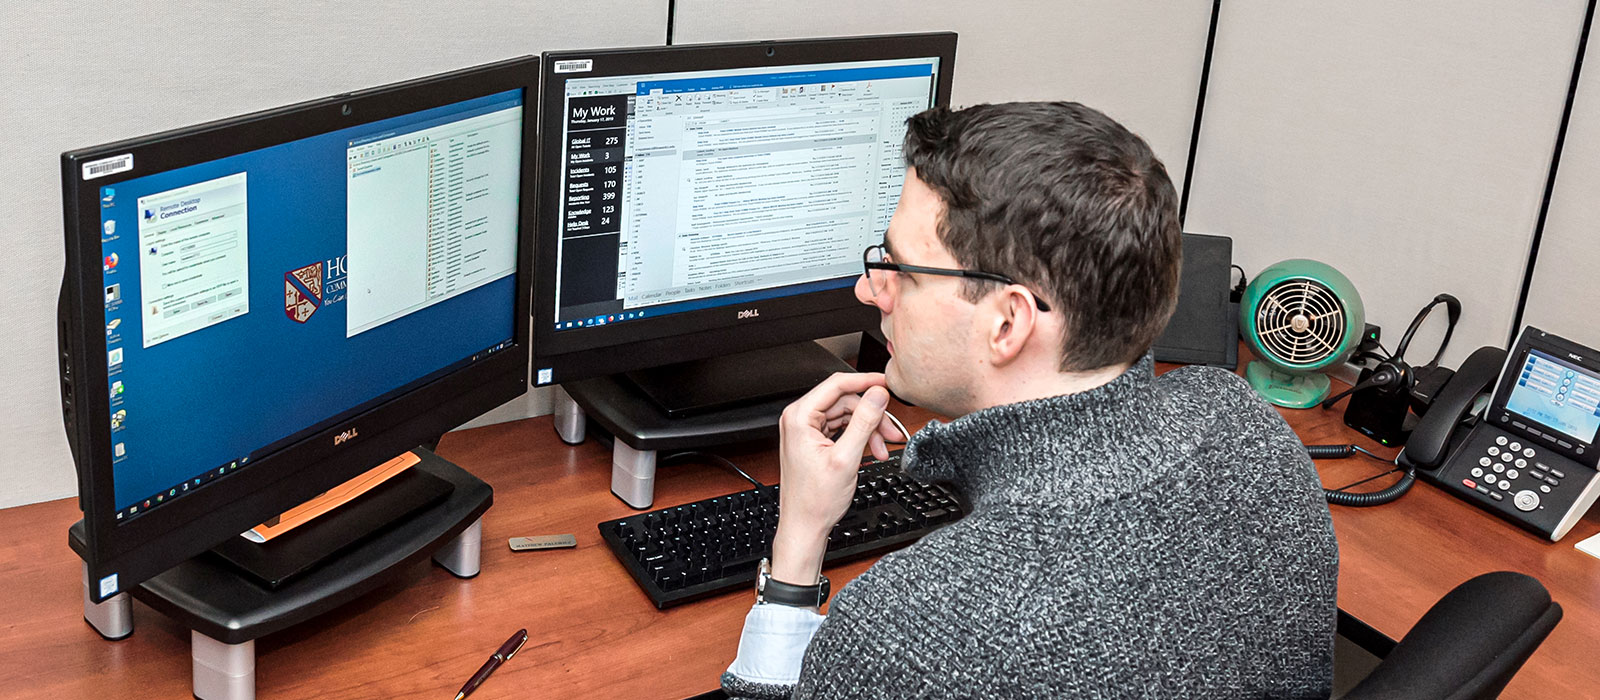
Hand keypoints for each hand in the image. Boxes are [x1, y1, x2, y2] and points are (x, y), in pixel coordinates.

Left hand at [770, 372, 903, 585]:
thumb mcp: (846, 458)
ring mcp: (806, 431)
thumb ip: (864, 422)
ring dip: (868, 430)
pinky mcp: (814, 441)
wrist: (804, 527)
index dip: (865, 381)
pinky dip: (859, 438)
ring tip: (883, 449)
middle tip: (892, 433)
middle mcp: (800, 420)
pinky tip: (872, 451)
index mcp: (799, 417)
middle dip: (871, 417)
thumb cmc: (814, 501)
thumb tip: (878, 395)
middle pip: (845, 402)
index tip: (887, 383)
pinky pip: (842, 429)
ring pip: (847, 416)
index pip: (837, 385)